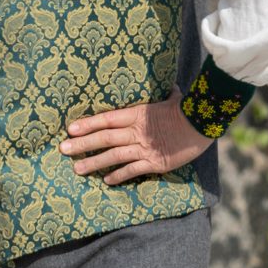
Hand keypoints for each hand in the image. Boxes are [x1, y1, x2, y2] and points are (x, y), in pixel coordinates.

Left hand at [61, 95, 208, 185]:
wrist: (204, 124)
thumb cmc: (189, 109)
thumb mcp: (174, 98)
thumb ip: (167, 95)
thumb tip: (173, 87)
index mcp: (138, 113)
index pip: (106, 119)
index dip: (87, 124)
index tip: (70, 129)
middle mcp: (137, 131)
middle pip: (104, 138)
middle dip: (82, 145)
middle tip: (63, 149)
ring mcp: (145, 148)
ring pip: (113, 156)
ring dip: (94, 163)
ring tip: (77, 169)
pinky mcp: (155, 163)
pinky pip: (132, 171)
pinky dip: (118, 176)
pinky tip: (106, 181)